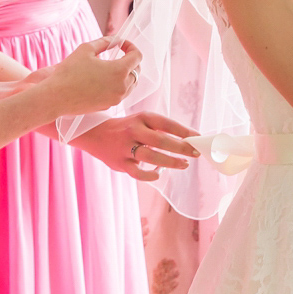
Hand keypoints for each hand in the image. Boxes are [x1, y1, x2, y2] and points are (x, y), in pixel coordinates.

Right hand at [43, 38, 142, 115]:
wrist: (56, 97)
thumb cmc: (69, 72)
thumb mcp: (86, 49)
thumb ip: (105, 42)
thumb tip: (115, 40)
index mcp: (119, 71)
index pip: (137, 56)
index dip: (131, 47)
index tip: (122, 44)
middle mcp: (122, 87)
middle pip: (137, 71)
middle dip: (130, 60)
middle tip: (118, 54)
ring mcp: (116, 98)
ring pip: (131, 84)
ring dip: (126, 74)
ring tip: (112, 66)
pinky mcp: (108, 106)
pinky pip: (121, 94)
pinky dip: (118, 85)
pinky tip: (105, 80)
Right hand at [73, 112, 200, 180]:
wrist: (94, 134)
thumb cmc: (126, 128)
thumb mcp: (141, 121)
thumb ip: (159, 130)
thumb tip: (186, 140)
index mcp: (142, 118)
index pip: (167, 124)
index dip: (184, 131)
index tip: (198, 138)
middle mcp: (134, 131)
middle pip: (161, 140)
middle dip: (181, 148)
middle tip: (195, 153)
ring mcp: (126, 148)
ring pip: (151, 157)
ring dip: (170, 162)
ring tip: (184, 165)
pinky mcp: (119, 163)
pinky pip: (137, 173)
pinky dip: (149, 175)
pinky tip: (158, 175)